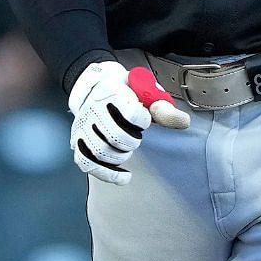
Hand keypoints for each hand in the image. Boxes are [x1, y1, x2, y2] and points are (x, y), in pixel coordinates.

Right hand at [69, 60, 188, 184]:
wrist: (95, 84)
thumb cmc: (125, 90)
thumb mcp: (145, 90)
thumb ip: (164, 108)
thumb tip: (183, 122)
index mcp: (111, 90)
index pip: (131, 114)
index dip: (142, 119)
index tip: (143, 117)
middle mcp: (92, 107)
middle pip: (115, 136)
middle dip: (131, 141)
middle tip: (134, 136)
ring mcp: (82, 124)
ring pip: (100, 151)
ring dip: (120, 156)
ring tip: (126, 149)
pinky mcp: (77, 139)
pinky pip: (86, 163)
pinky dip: (107, 174)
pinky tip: (123, 176)